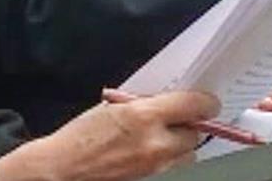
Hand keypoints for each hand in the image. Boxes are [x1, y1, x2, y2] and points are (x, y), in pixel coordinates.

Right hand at [0, 90, 217, 180]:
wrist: (65, 168)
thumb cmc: (80, 136)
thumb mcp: (113, 106)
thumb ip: (145, 103)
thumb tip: (170, 99)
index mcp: (143, 116)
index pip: (194, 105)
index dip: (205, 101)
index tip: (207, 100)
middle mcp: (155, 143)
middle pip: (196, 133)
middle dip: (189, 124)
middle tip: (175, 117)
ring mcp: (156, 165)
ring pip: (189, 153)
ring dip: (180, 143)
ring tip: (160, 136)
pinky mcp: (153, 179)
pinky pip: (173, 165)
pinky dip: (169, 157)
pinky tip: (149, 149)